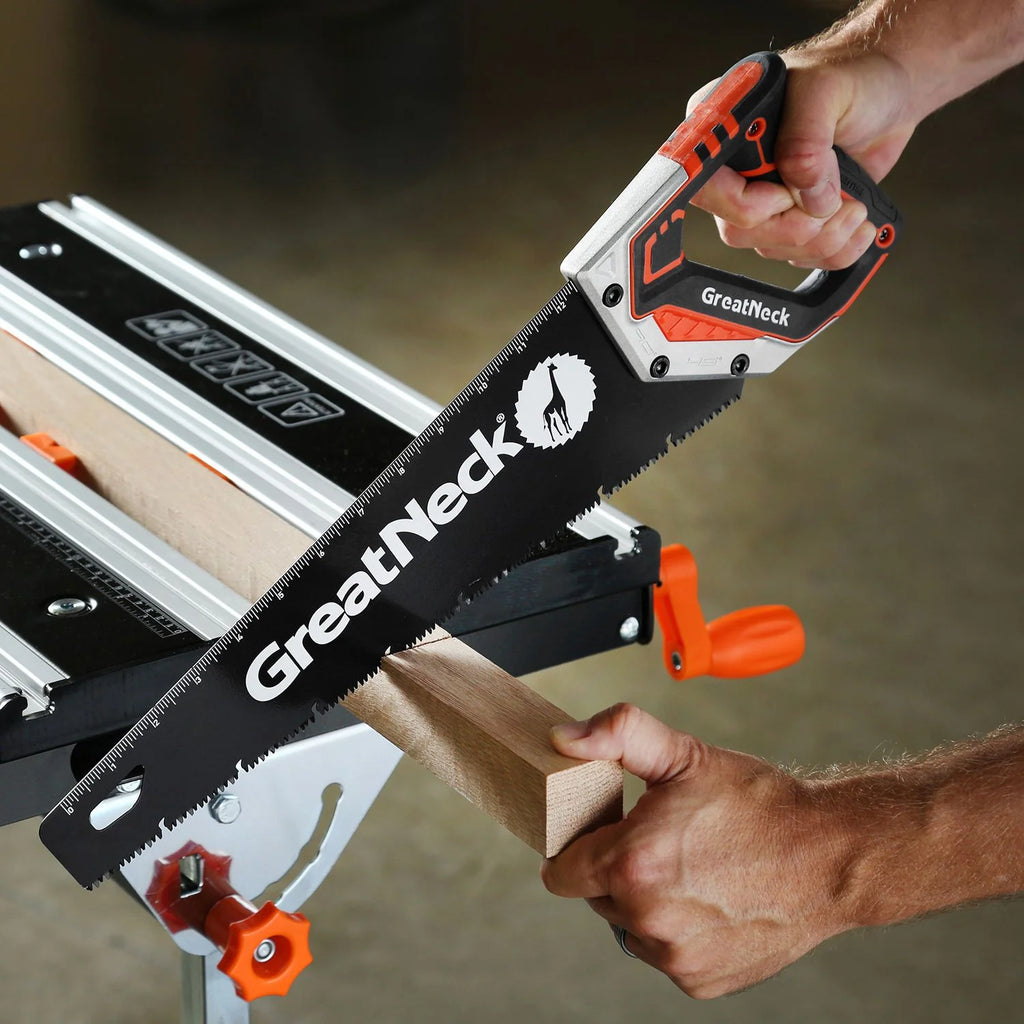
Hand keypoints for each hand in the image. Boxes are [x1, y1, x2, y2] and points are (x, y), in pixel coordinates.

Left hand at [541, 704, 846, 997]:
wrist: (829, 855)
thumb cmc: (757, 803)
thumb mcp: (684, 753)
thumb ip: (618, 734)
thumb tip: (564, 739)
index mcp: (633, 863)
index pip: (560, 872)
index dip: (576, 847)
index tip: (601, 832)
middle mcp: (648, 918)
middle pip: (596, 896)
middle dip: (615, 870)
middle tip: (659, 841)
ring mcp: (674, 956)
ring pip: (630, 926)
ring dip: (645, 901)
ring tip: (690, 868)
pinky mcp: (699, 982)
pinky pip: (664, 952)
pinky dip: (677, 930)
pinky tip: (709, 899)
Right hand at [692, 51, 915, 268]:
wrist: (892, 91)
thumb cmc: (855, 74)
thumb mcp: (825, 90)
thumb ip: (804, 140)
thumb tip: (801, 193)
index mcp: (721, 128)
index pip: (704, 187)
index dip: (744, 203)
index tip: (786, 193)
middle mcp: (734, 168)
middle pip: (738, 229)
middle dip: (793, 226)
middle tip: (831, 201)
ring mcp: (760, 197)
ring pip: (770, 248)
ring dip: (822, 237)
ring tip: (854, 205)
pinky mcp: (789, 217)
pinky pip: (798, 256)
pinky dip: (835, 250)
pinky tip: (857, 222)